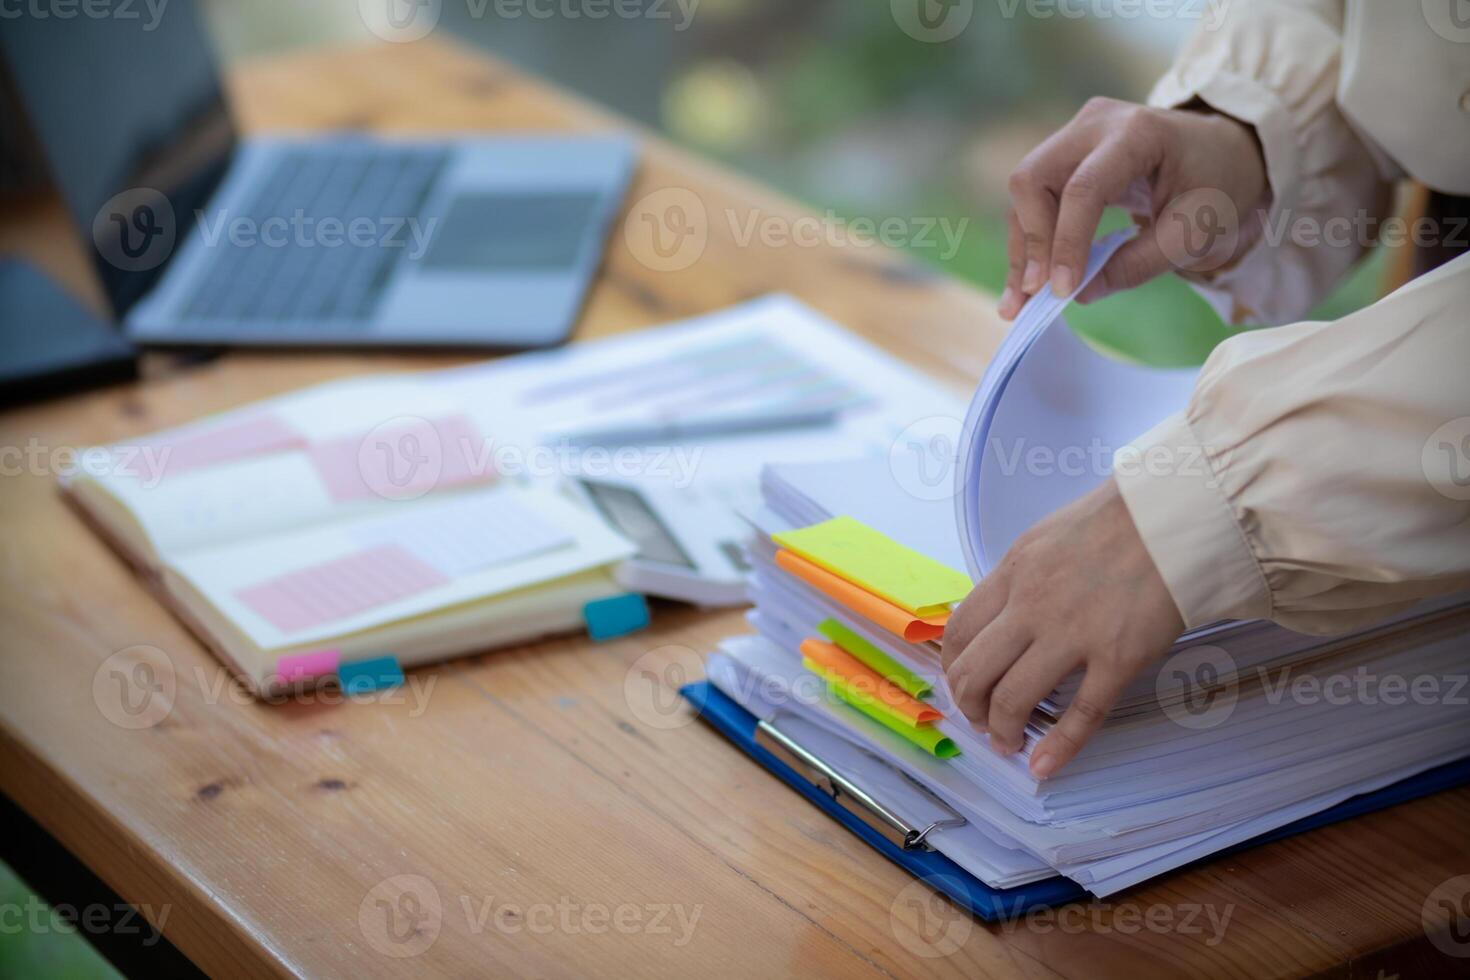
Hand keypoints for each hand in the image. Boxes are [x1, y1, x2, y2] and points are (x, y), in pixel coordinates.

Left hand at [941, 478, 1183, 777]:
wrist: (1178, 513)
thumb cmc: (1120, 519)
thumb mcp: (1048, 537)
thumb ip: (1023, 575)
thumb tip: (1005, 612)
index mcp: (1013, 572)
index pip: (960, 630)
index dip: (953, 665)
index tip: (962, 681)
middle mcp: (1031, 605)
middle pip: (975, 670)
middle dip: (970, 705)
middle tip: (981, 720)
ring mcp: (1072, 634)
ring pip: (1013, 697)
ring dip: (1001, 729)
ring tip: (1007, 742)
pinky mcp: (1117, 658)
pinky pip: (1080, 714)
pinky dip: (1058, 747)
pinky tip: (1043, 766)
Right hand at [998, 97, 1268, 319]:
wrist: (1224, 153)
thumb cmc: (1218, 188)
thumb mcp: (1194, 235)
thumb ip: (1138, 264)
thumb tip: (1080, 294)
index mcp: (1138, 133)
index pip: (1084, 188)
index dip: (1067, 243)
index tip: (1061, 292)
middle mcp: (1096, 123)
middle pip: (1033, 179)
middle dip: (1030, 240)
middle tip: (1033, 294)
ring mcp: (1075, 134)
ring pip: (1025, 192)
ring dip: (1021, 247)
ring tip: (1019, 300)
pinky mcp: (1065, 153)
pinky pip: (1034, 197)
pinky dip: (1030, 240)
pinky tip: (1027, 280)